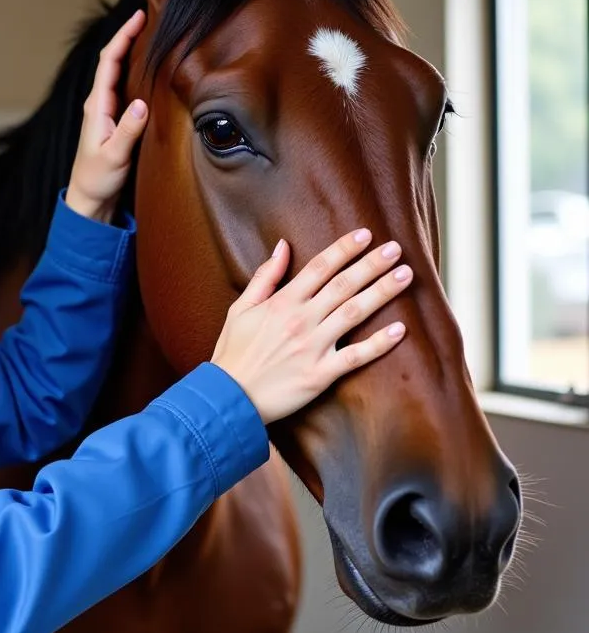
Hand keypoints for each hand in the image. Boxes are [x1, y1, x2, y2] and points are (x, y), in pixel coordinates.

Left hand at [65, 10, 148, 222]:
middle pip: (112, 60)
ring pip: (118, 72)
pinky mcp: (114, 120)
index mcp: (97, 106)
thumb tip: (142, 104)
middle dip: (128, 36)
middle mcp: (99, 104)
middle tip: (148, 16)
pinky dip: (134, 71)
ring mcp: (106, 111)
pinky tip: (147, 68)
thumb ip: (128, 131)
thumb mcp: (115, 157)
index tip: (139, 17)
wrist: (89, 199)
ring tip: (150, 33)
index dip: (123, 37)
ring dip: (131, 51)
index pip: (109, 62)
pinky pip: (124, 87)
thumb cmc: (98, 179)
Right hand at [211, 230, 412, 424]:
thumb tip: (282, 246)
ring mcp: (312, 347)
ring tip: (405, 275)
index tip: (365, 234)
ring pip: (354, 313)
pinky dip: (379, 344)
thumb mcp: (240, 309)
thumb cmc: (232, 353)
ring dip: (382, 292)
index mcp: (281, 303)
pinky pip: (355, 357)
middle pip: (343, 285)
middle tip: (396, 248)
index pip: (319, 268)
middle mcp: (300, 320)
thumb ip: (264, 277)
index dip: (344, 249)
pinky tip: (400, 330)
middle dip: (372, 264)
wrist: (228, 397)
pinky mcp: (320, 374)